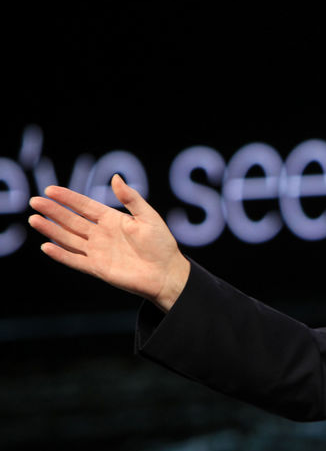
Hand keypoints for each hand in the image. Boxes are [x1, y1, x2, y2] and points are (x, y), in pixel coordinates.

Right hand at [28, 174, 189, 311]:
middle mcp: (101, 234)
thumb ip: (131, 199)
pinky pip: (75, 260)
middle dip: (53, 211)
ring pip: (69, 238)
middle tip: (35, 201)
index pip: (85, 206)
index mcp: (112, 219)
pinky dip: (61, 254)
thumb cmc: (161, 244)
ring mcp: (98, 251)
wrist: (166, 272)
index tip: (50, 190)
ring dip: (51, 230)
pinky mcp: (97, 268)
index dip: (68, 198)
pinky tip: (46, 246)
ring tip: (34, 219)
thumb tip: (115, 177)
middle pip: (72, 220)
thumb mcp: (148, 217)